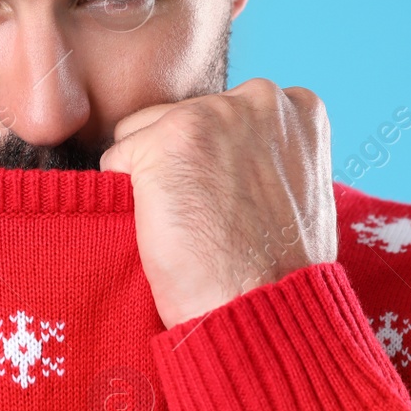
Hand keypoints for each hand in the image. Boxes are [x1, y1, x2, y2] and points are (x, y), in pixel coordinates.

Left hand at [99, 78, 336, 328]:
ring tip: (189, 225)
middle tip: (208, 221)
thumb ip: (263, 154)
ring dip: (149, 178)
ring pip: (140, 134)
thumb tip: (221, 152)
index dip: (214, 164)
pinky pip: (113, 162)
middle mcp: (259, 97)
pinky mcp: (167, 139)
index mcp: (297, 107)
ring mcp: (213, 114)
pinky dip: (127, 200)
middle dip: (180, 165)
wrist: (260, 313)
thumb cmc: (278, 270)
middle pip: (177, 117)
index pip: (219, 114)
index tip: (234, 204)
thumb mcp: (296, 189)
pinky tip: (166, 229)